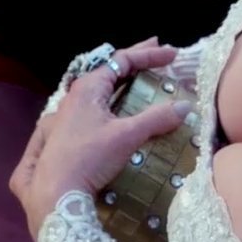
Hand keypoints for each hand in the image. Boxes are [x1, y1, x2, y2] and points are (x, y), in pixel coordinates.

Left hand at [10, 38, 192, 239]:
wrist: (55, 192)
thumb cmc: (89, 158)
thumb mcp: (126, 136)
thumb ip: (156, 118)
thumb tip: (185, 106)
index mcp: (88, 88)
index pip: (121, 60)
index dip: (148, 55)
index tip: (172, 54)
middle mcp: (75, 95)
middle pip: (109, 70)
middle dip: (135, 61)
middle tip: (157, 50)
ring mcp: (69, 114)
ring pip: (100, 88)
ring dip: (123, 80)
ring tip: (140, 76)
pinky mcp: (67, 132)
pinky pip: (95, 105)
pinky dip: (113, 99)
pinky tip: (117, 108)